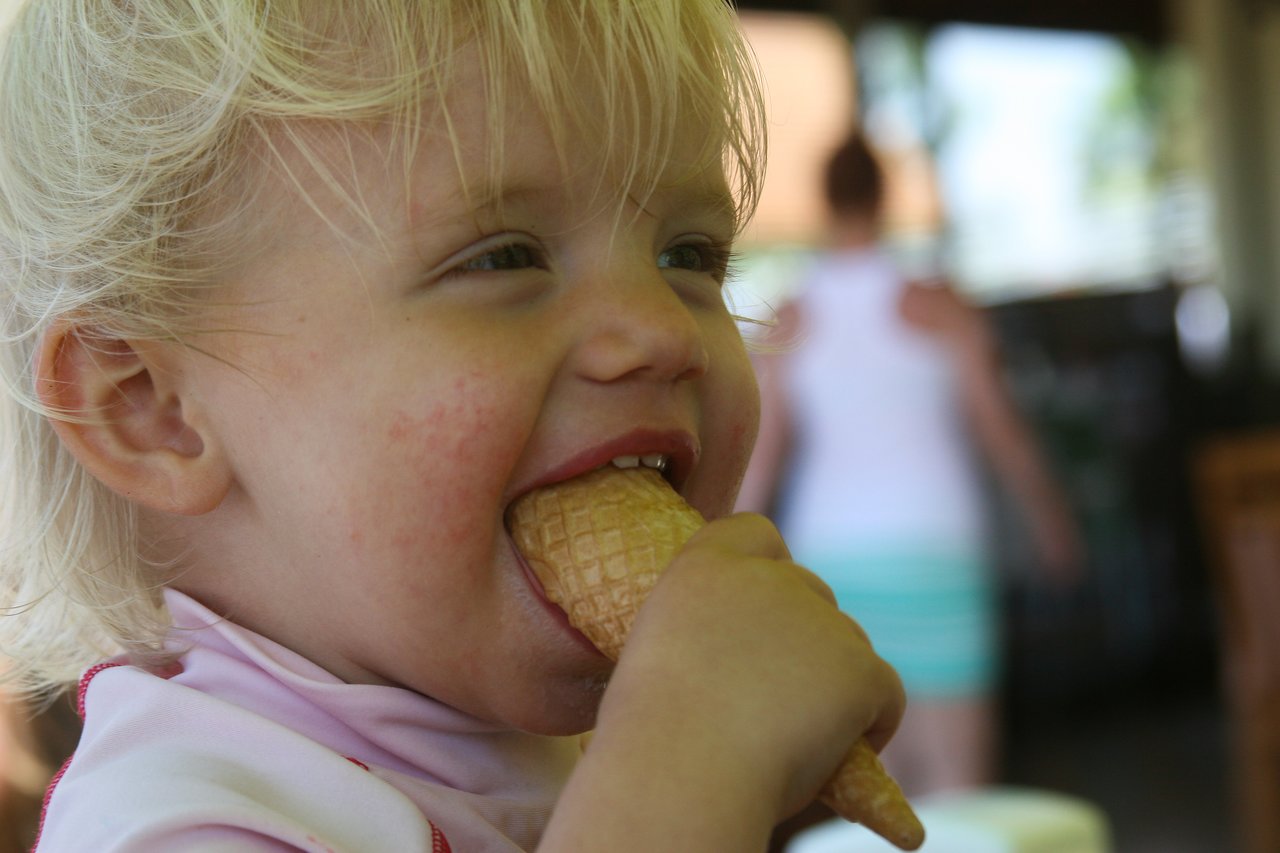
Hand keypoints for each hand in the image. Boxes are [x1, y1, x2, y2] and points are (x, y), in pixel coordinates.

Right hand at [603, 512, 904, 819]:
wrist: (682, 775)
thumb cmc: (651, 743)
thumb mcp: (653, 662)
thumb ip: (696, 639)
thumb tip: (729, 669)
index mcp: (704, 568)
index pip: (755, 534)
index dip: (766, 569)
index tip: (760, 617)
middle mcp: (767, 579)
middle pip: (811, 594)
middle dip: (805, 639)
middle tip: (777, 701)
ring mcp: (819, 620)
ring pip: (849, 646)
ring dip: (834, 684)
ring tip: (798, 740)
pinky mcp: (860, 667)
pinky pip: (886, 695)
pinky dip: (872, 726)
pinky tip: (840, 761)